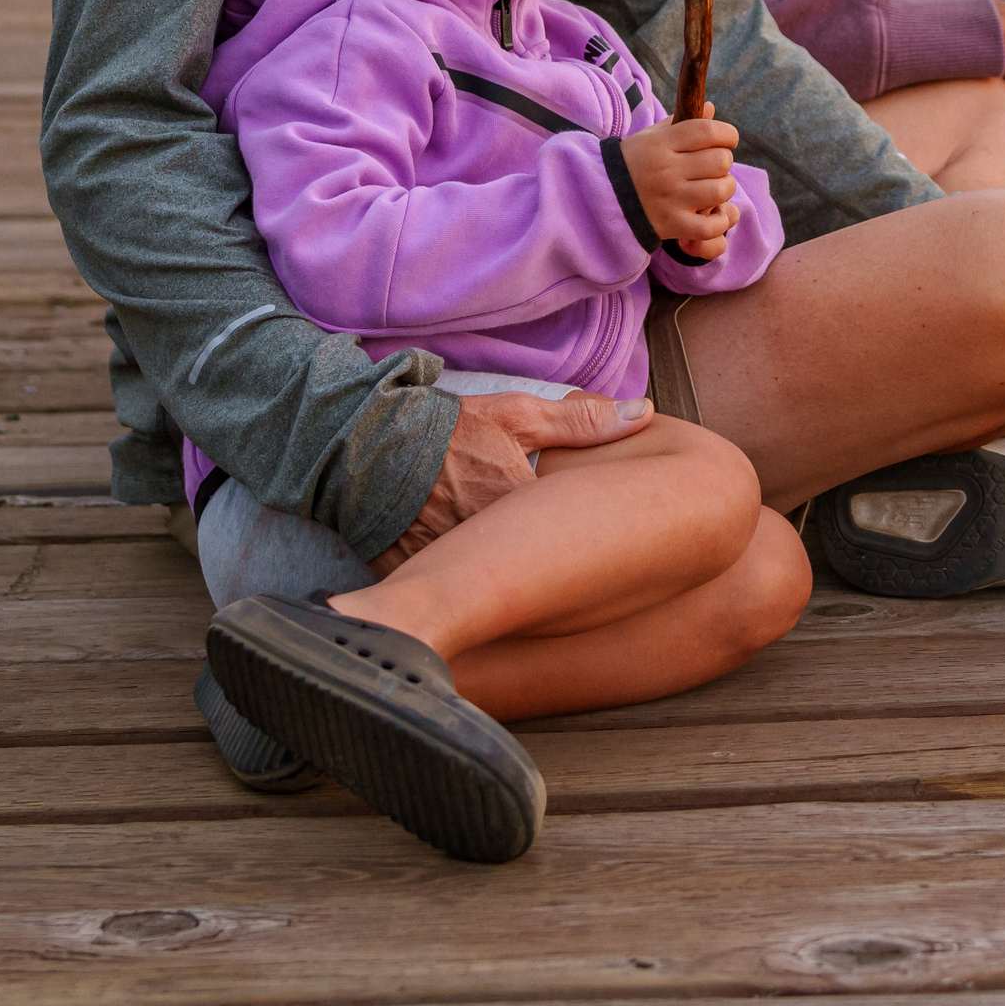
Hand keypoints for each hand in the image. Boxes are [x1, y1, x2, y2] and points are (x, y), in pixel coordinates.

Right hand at [368, 388, 650, 574]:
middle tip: (560, 570)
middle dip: (542, 569)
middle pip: (527, 568)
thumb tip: (643, 412)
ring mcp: (446, 564)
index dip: (577, 541)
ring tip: (509, 580)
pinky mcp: (410, 576)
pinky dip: (452, 588)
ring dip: (496, 580)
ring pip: (485, 584)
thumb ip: (582, 422)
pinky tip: (463, 587)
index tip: (586, 544)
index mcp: (519, 507)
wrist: (362, 440)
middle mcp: (485, 544)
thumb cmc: (446, 428)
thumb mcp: (517, 415)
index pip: (566, 538)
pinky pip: (441, 592)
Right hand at [621, 109, 741, 257]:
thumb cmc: (632, 163)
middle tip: (715, 166)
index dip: (727, 134)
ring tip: (713, 188)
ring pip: (721, 190)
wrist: (600, 198)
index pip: (707, 131)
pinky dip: (719, 221)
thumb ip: (681, 123)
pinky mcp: (672, 225)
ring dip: (724, 188)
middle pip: (720, 161)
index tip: (728, 139)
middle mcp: (667, 170)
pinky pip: (711, 226)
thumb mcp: (650, 137)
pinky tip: (713, 214)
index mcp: (661, 144)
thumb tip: (710, 107)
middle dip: (724, 162)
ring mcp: (670, 199)